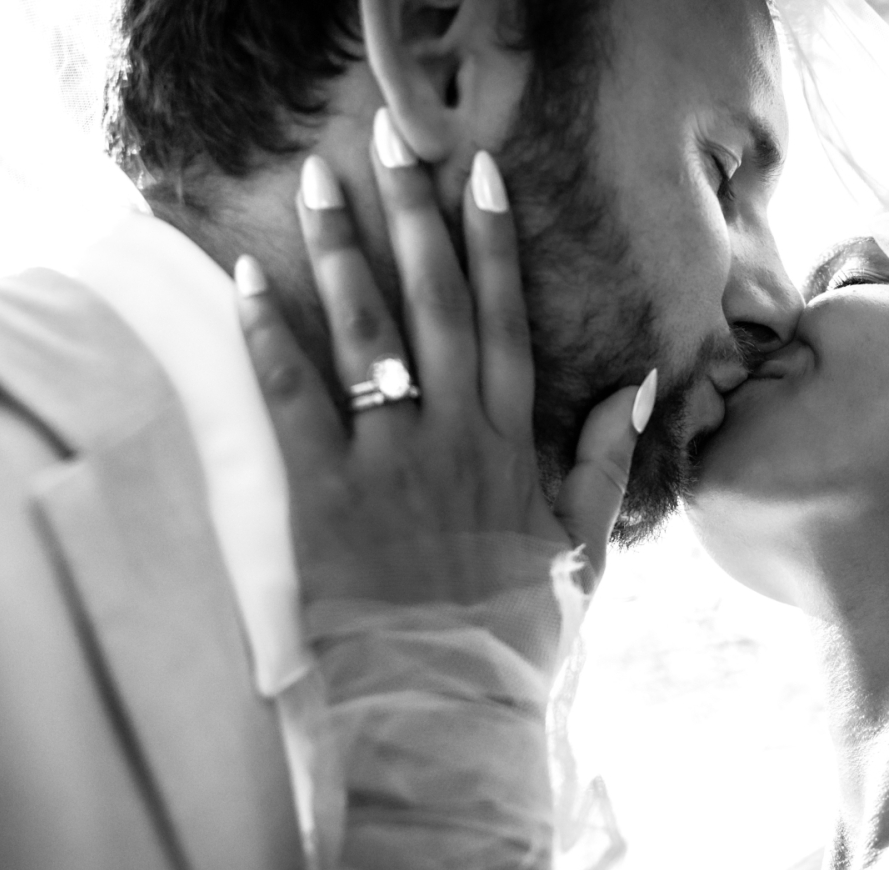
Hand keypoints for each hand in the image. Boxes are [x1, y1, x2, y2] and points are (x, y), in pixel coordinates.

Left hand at [236, 110, 654, 603]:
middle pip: (435, 305)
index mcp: (513, 446)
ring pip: (366, 336)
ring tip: (317, 183)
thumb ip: (608, 462)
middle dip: (414, 217)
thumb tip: (637, 384)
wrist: (450, 708)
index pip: (506, 321)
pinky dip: (271, 336)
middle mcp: (454, 437)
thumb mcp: (583, 549)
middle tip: (391, 143)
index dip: (493, 243)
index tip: (481, 174)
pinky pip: (294, 399)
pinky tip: (252, 277)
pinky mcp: (325, 495)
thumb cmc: (517, 632)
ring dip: (341, 253)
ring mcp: (390, 462)